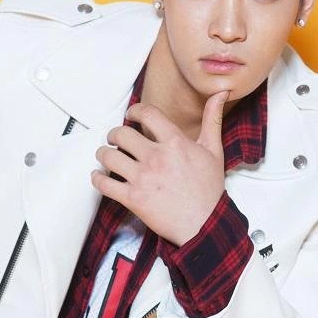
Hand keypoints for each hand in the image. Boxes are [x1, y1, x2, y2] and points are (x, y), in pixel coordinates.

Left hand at [91, 90, 229, 245]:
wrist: (205, 224)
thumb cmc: (209, 190)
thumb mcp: (214, 150)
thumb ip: (212, 120)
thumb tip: (220, 94)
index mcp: (175, 143)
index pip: (147, 114)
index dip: (135, 111)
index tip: (132, 115)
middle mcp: (156, 158)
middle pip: (121, 134)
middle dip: (114, 134)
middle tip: (115, 139)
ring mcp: (142, 178)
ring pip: (108, 157)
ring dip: (103, 154)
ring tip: (106, 155)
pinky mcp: (133, 198)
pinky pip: (104, 184)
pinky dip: (97, 178)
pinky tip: (99, 176)